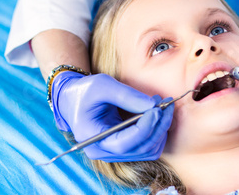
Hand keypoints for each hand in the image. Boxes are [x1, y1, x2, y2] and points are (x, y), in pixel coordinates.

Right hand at [50, 71, 172, 161]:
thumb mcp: (102, 85)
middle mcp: (103, 151)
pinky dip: (157, 132)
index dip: (145, 128)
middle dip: (158, 126)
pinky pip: (147, 147)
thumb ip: (126, 95)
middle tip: (166, 104)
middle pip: (139, 149)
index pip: (123, 144)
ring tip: (163, 106)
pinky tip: (158, 115)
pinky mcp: (124, 148)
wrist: (73, 99)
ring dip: (160, 129)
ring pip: (148, 150)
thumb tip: (153, 105)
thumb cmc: (84, 91)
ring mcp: (114, 153)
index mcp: (92, 138)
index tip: (157, 109)